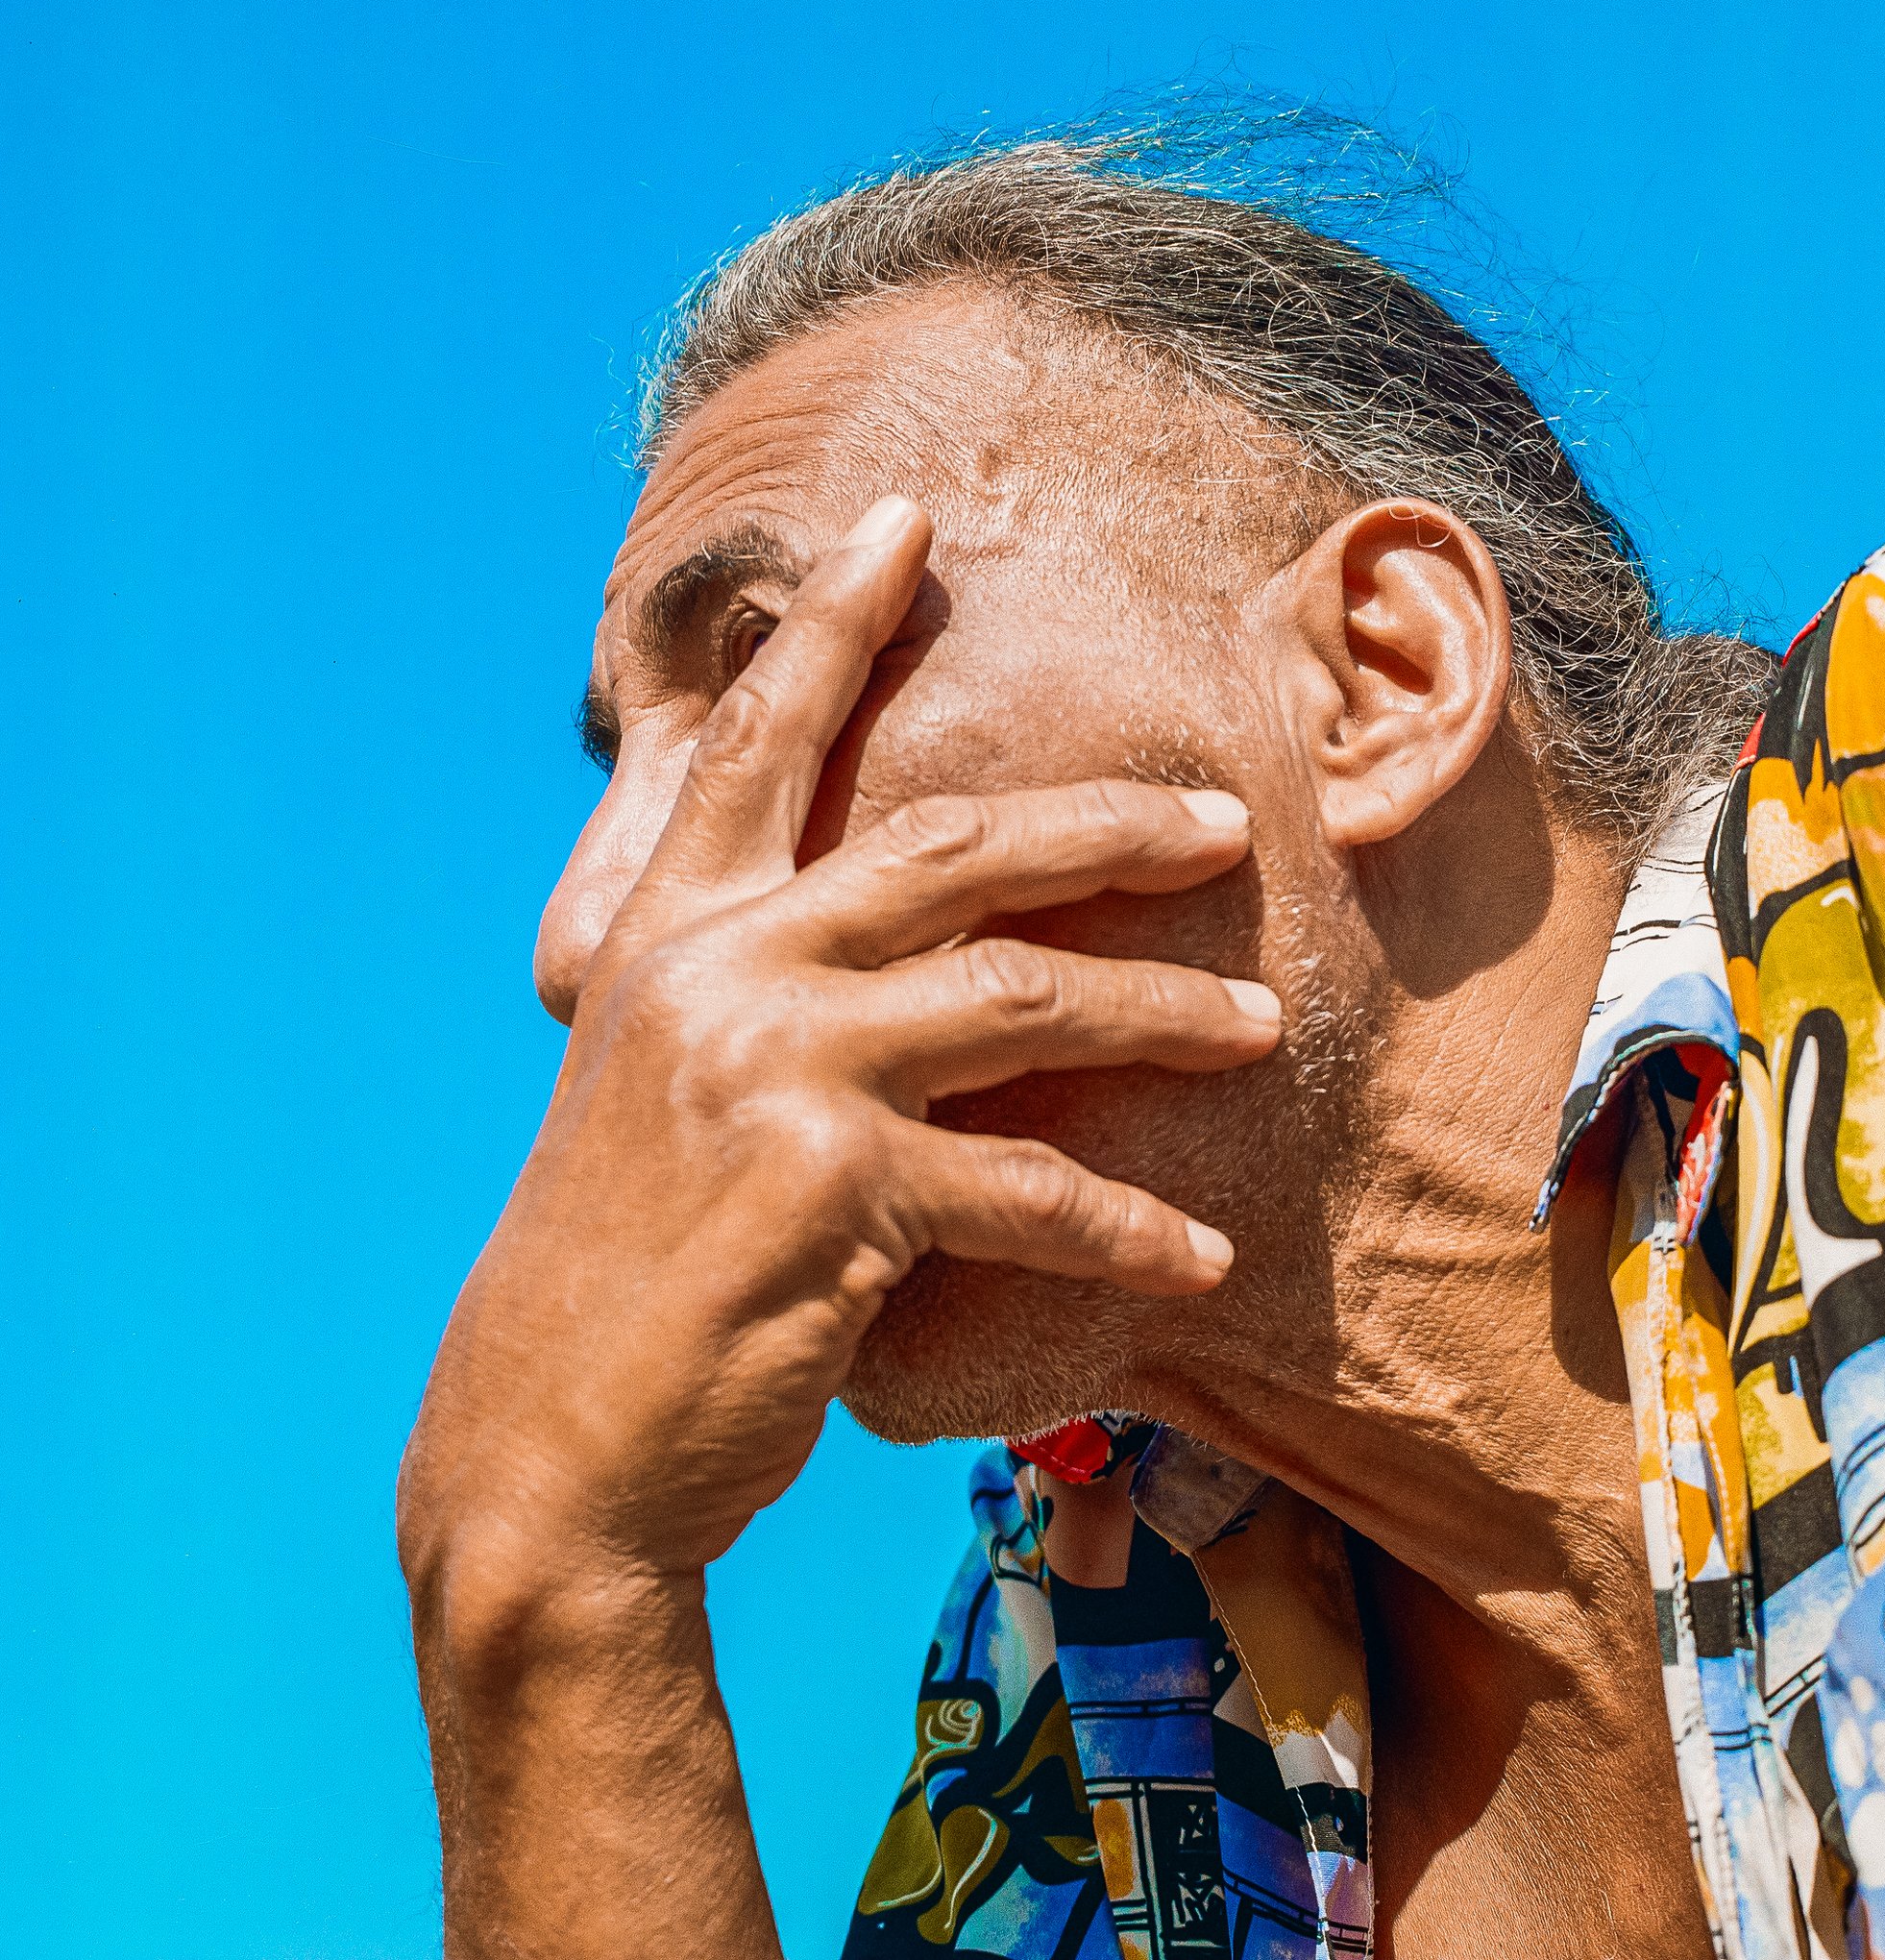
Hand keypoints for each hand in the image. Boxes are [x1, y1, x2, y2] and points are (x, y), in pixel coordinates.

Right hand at [399, 493, 1278, 1599]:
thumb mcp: (662, 1082)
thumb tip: (894, 939)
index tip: (909, 522)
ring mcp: (774, 1069)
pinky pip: (1030, 1188)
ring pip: (1024, 999)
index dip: (838, 624)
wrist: (542, 1446)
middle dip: (1104, 824)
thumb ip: (755, 985)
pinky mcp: (831, 1188)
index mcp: (671, 931)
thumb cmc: (628, 1263)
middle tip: (1223, 826)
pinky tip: (1199, 1252)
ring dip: (1163, 1015)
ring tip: (1259, 1026)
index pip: (764, 740)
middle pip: (950, 843)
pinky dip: (1125, 1223)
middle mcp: (719, 971)